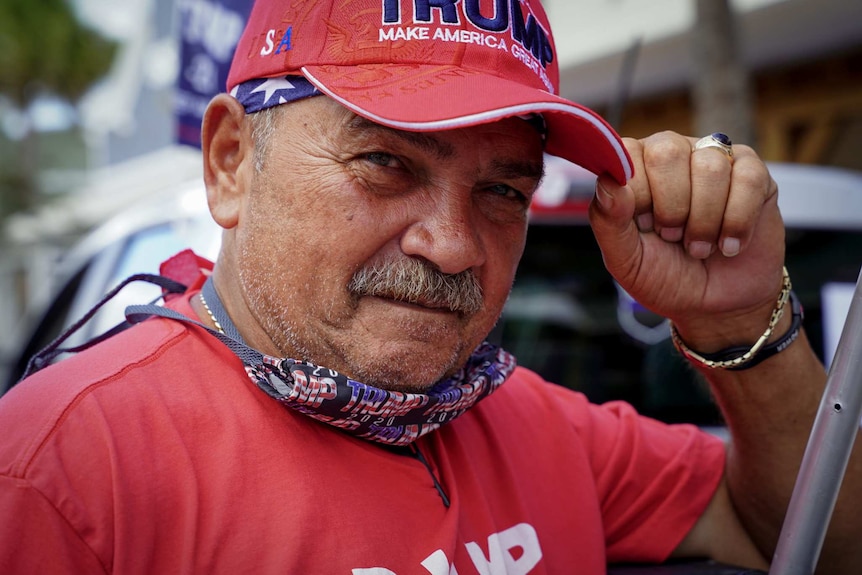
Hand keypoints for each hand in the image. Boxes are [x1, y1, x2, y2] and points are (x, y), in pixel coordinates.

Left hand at [588, 131, 785, 349]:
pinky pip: (749, 179)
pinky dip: (737, 222)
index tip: (645, 227)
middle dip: (671, 207)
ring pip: (710, 166)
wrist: (715, 305)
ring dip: (705, 221)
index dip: (638, 196)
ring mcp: (714, 159)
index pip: (626, 153)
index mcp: (633, 168)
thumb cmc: (664, 276)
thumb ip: (608, 221)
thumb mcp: (625, 260)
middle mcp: (671, 154)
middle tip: (673, 237)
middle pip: (668, 151)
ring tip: (700, 247)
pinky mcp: (753, 173)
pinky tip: (729, 244)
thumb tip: (607, 181)